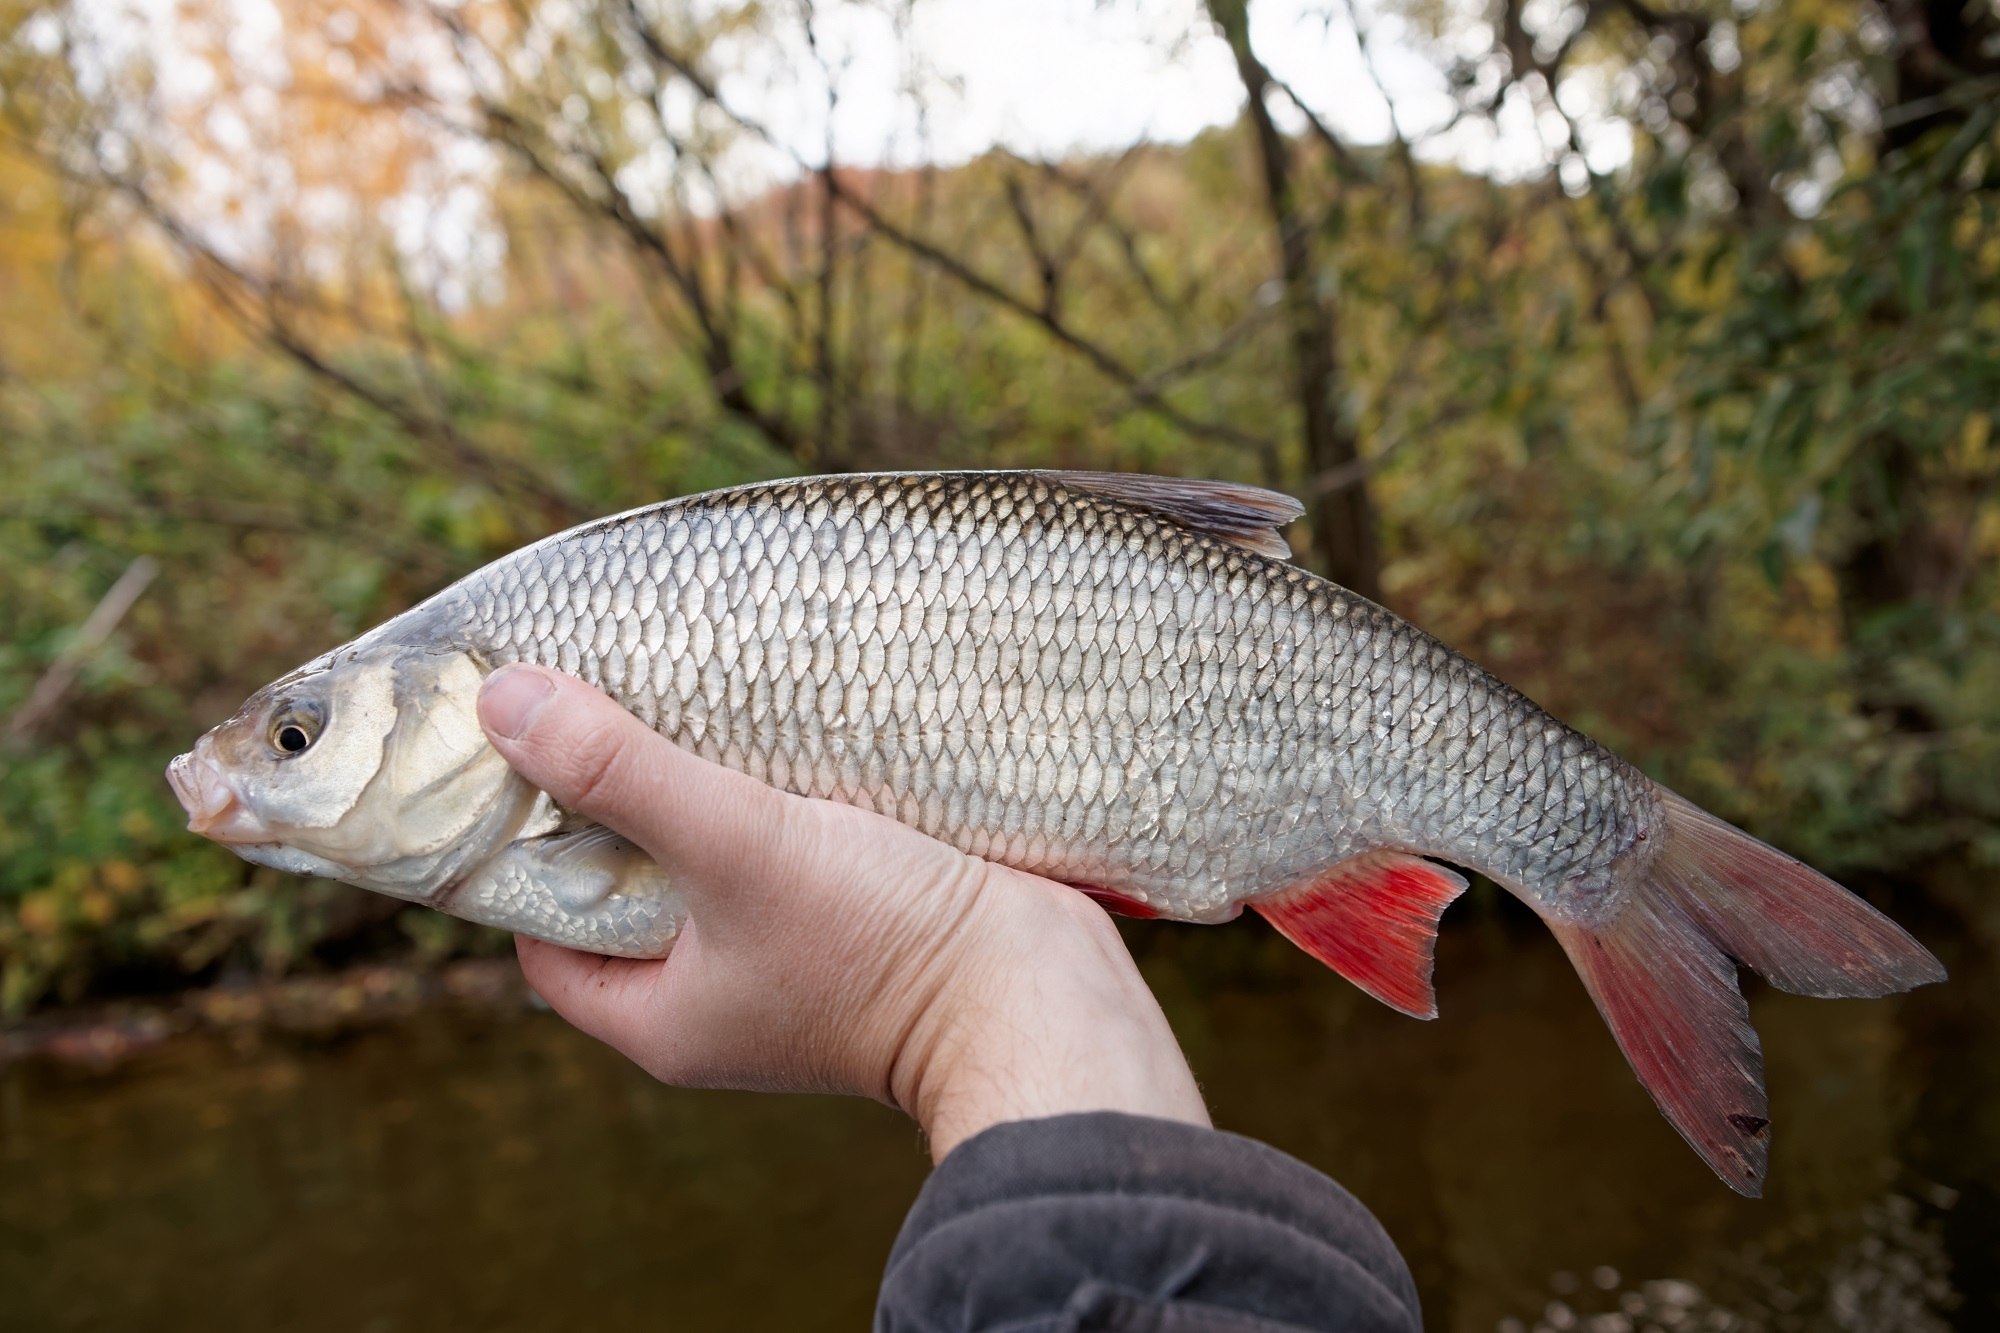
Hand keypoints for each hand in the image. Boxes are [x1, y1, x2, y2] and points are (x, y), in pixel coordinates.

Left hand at [477, 664, 1210, 1160]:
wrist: (1041, 997)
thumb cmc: (883, 944)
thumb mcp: (736, 848)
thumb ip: (623, 775)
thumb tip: (503, 703)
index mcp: (660, 1015)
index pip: (544, 928)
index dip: (523, 845)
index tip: (527, 754)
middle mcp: (716, 999)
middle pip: (629, 886)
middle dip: (617, 800)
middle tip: (604, 700)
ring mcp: (788, 964)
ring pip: (712, 862)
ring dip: (701, 790)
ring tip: (686, 700)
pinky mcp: (852, 925)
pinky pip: (784, 854)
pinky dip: (773, 798)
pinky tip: (775, 729)